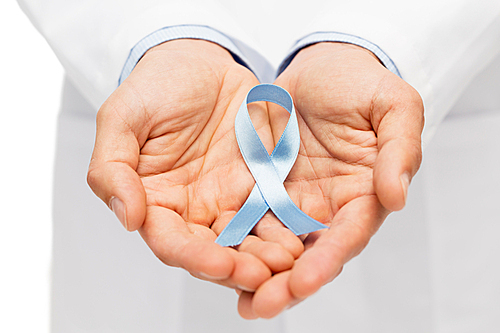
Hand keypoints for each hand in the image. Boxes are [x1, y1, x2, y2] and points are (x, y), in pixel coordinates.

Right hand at [87, 39, 302, 291]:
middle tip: (263, 277)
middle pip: (214, 251)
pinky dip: (287, 227)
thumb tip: (128, 217)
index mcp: (157, 201)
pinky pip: (275, 211)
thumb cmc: (155, 87)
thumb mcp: (122, 118)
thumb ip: (113, 168)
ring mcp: (230, 198)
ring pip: (248, 239)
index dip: (193, 258)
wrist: (199, 62)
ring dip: (267, 256)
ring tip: (289, 263)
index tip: (219, 264)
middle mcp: (194, 208)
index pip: (172, 242)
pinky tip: (302, 237)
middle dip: (238, 268)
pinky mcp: (260, 183)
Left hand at [238, 42, 423, 317]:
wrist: (322, 67)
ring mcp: (293, 199)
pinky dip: (235, 240)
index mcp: (362, 193)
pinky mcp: (264, 186)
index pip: (348, 234)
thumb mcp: (393, 105)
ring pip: (275, 244)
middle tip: (262, 305)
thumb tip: (397, 197)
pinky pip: (248, 216)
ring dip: (257, 272)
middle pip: (309, 253)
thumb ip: (400, 149)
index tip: (305, 281)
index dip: (328, 260)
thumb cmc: (362, 83)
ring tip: (240, 299)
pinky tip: (216, 259)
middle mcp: (327, 206)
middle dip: (287, 282)